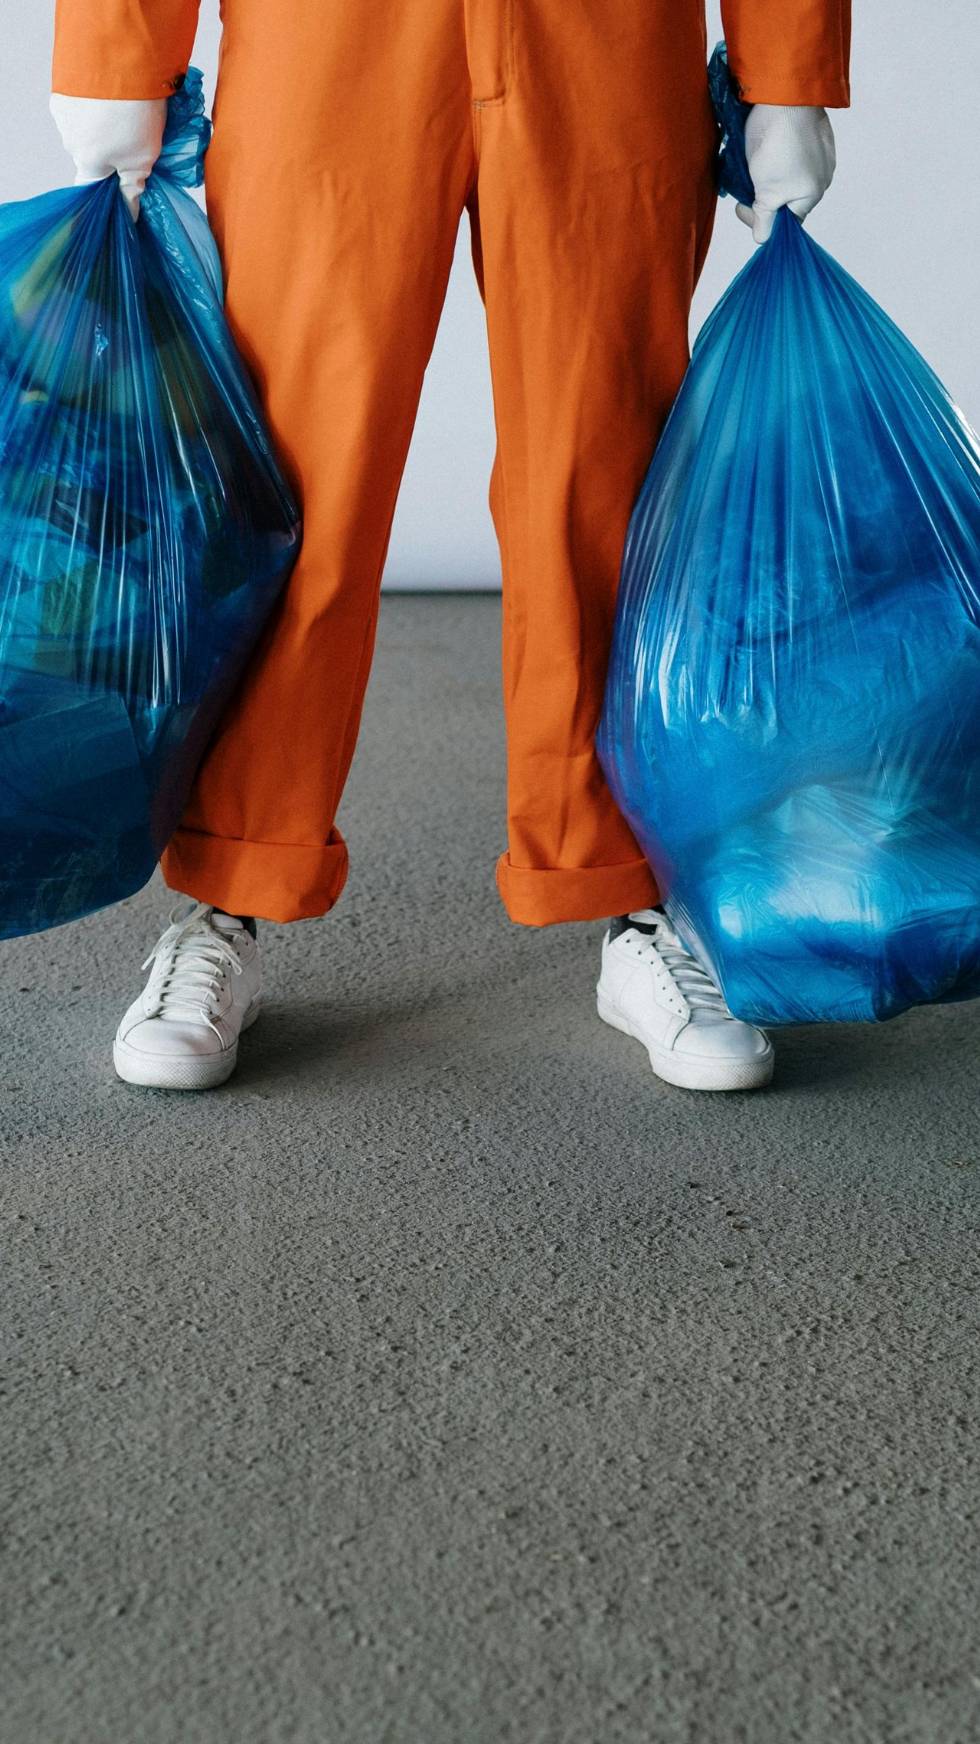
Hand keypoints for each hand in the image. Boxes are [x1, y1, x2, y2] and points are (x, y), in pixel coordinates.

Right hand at [50, 94, 167, 219]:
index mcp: (87, 161)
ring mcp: (65, 111)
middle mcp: (69, 139)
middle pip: (91, 157)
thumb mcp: (142, 158)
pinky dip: (98, 107)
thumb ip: (131, 187)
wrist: (123, 55)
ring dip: (105, 128)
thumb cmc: (135, 114)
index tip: (120, 193)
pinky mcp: (65, 88)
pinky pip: (83, 107)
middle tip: (137, 141)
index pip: (90, 189)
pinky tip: (117, 98)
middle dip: (112, 155)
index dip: (106, 194)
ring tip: (130, 114)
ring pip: (87, 131)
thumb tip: (128, 213)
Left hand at [736, 104, 835, 244]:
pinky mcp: (811, 135)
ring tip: (751, 170)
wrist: (785, 97)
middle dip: (764, 198)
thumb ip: (766, 218)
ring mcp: (817, 154)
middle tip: (743, 190)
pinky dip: (776, 159)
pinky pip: (793, 156)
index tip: (742, 208)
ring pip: (788, 178)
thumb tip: (763, 240)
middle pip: (787, 200)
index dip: (763, 220)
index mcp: (812, 194)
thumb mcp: (768, 192)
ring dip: (767, 179)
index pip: (787, 222)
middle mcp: (820, 177)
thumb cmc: (779, 147)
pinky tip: (762, 151)